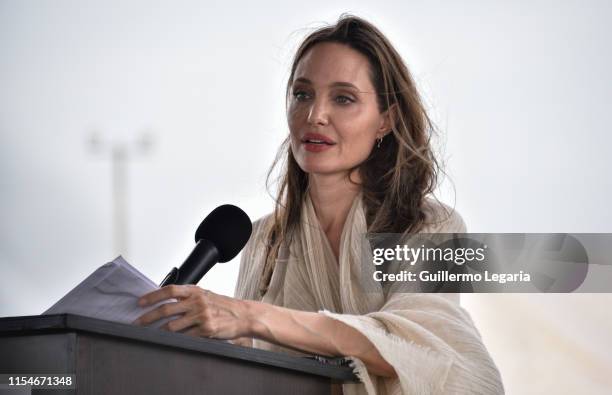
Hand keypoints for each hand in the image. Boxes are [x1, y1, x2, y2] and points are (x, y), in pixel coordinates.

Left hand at [133, 284, 252, 339]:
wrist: (243, 315)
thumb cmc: (224, 305)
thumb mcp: (205, 295)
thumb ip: (188, 297)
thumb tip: (166, 301)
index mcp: (196, 291)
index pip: (169, 291)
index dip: (152, 296)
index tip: (140, 302)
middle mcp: (198, 302)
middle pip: (166, 309)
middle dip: (148, 317)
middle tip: (138, 323)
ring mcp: (202, 316)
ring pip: (173, 326)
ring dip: (159, 332)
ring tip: (152, 334)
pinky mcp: (206, 330)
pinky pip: (186, 337)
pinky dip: (176, 340)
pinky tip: (171, 340)